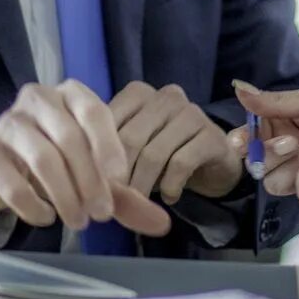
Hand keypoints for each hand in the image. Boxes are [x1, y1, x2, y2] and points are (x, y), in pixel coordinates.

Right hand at [0, 81, 172, 236]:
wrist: (0, 166)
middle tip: (101, 215)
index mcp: (70, 95)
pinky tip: (46, 217)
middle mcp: (37, 100)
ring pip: (42, 158)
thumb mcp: (93, 173)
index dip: (109, 146)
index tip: (120, 182)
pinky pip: (12, 182)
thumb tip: (163, 224)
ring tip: (78, 221)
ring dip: (65, 195)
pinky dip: (34, 205)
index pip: (94, 112)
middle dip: (89, 181)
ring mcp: (7, 124)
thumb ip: (126, 196)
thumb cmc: (58, 162)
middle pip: (68, 138)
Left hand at [107, 82, 241, 202]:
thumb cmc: (163, 156)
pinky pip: (181, 164)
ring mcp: (191, 112)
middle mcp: (166, 96)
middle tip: (114, 202)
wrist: (213, 165)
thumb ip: (109, 153)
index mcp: (139, 93)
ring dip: (142, 186)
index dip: (98, 157)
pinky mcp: (211, 135)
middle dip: (119, 176)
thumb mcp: (132, 151)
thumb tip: (86, 177)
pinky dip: (170, 186)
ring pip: (154, 154)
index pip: (109, 122)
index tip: (95, 186)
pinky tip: (169, 197)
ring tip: (139, 205)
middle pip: (130, 139)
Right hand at [232, 82, 298, 209]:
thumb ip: (277, 102)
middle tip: (291, 141)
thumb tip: (238, 89)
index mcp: (289, 121)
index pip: (253, 133)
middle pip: (259, 160)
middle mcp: (294, 149)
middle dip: (267, 153)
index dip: (242, 138)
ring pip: (275, 182)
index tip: (238, 141)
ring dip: (286, 168)